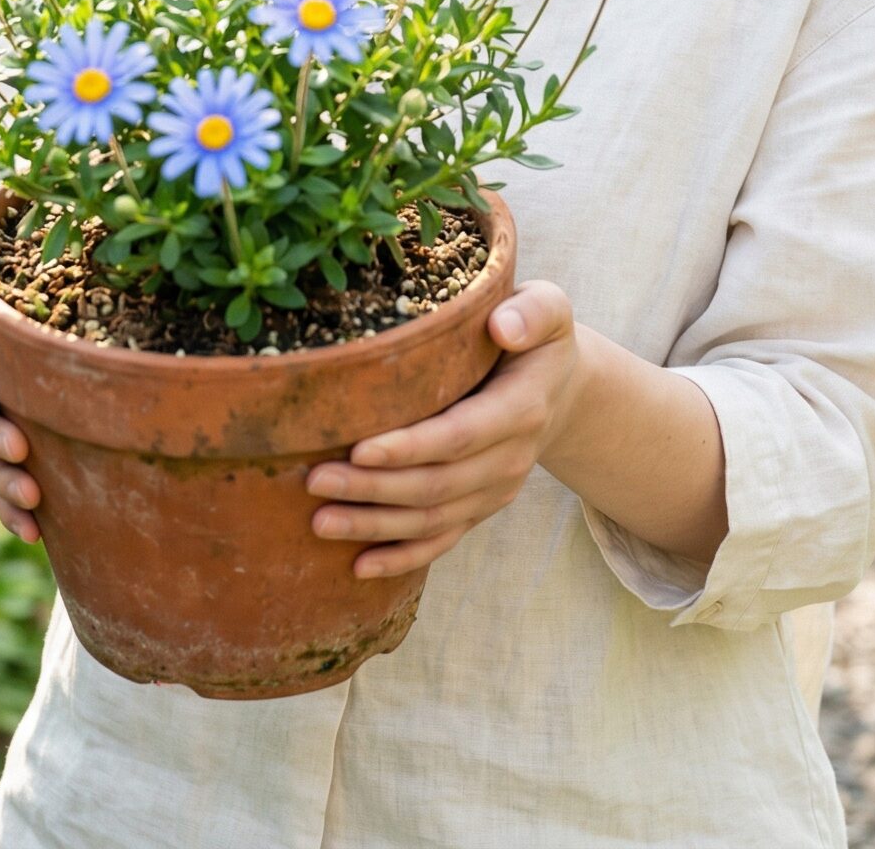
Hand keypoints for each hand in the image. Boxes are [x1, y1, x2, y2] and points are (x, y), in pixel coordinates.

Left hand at [305, 281, 581, 578]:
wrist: (560, 386)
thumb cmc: (536, 335)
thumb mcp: (549, 308)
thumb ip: (532, 313)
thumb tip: (502, 327)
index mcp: (521, 409)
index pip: (459, 436)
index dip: (409, 448)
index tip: (358, 448)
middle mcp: (510, 459)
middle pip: (435, 485)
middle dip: (372, 488)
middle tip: (315, 481)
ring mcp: (495, 491)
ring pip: (431, 519)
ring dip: (373, 525)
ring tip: (319, 521)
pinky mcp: (480, 507)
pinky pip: (441, 540)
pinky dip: (401, 557)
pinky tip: (358, 566)